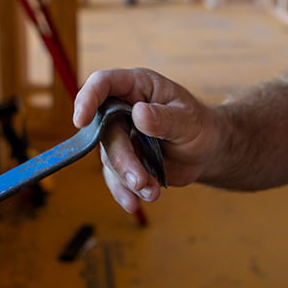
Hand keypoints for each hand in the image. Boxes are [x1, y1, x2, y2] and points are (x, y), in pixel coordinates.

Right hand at [73, 68, 220, 213]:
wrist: (207, 152)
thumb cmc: (199, 125)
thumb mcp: (188, 120)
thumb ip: (164, 118)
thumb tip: (139, 114)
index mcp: (137, 86)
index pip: (103, 84)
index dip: (87, 98)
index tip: (81, 121)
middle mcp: (122, 109)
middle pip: (104, 130)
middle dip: (121, 159)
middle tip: (140, 181)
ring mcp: (121, 135)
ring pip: (109, 157)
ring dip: (128, 179)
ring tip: (152, 192)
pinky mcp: (123, 160)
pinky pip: (114, 177)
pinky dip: (123, 192)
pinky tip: (134, 203)